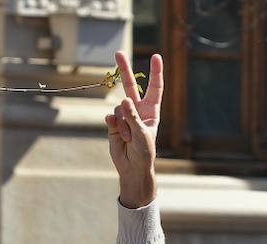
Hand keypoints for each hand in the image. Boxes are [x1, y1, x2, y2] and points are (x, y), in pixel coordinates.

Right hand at [105, 50, 162, 208]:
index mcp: (151, 110)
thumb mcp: (143, 134)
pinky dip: (113, 123)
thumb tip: (123, 99)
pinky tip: (117, 132)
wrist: (132, 168)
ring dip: (123, 123)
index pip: (154, 88)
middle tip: (118, 52)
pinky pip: (110, 117)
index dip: (155, 72)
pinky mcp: (113, 124)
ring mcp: (124, 116)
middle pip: (130, 85)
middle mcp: (137, 110)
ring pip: (118, 107)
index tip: (156, 56)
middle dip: (124, 69)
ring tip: (129, 138)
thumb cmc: (144, 152)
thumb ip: (133, 116)